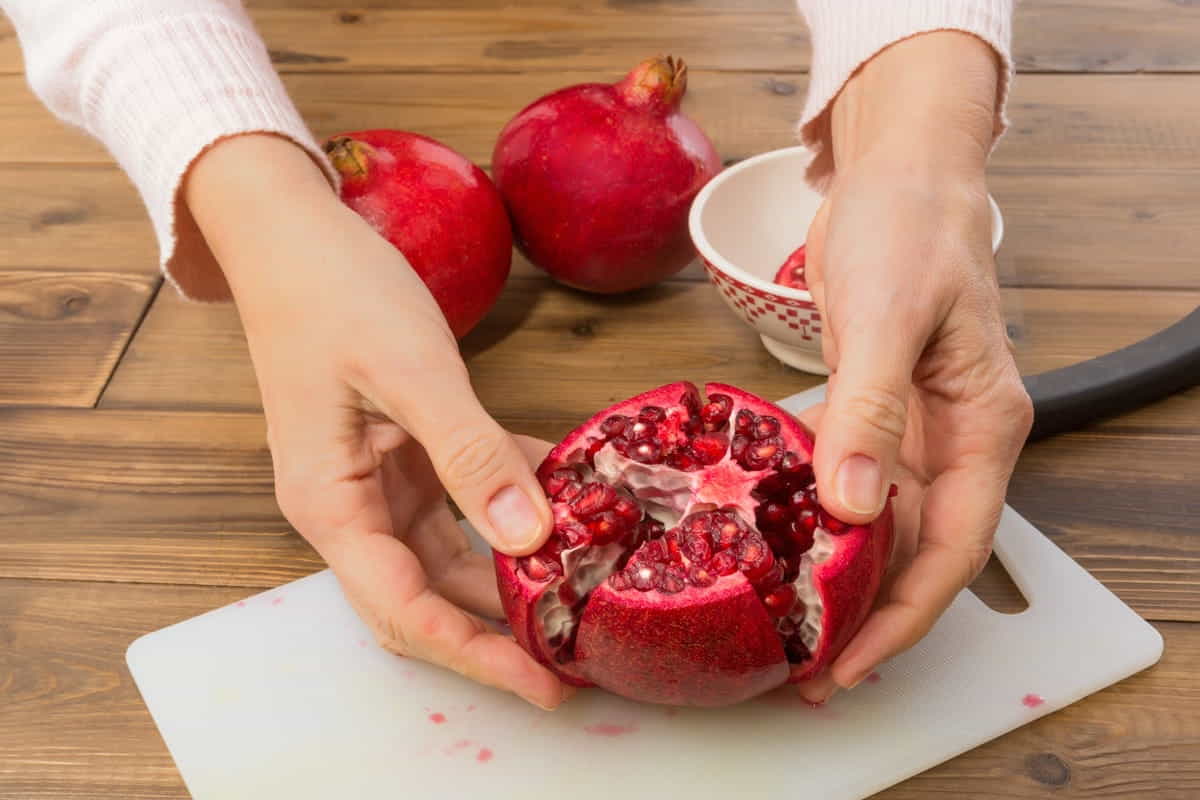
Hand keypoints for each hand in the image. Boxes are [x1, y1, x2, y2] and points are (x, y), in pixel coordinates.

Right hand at [185, 134, 569, 708]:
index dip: (476, 654)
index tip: (545, 683)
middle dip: (499, 633)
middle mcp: (352, 509)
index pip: (405, 610)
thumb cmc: (334, 294)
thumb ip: (469, 453)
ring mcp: (378, 484)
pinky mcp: (405, 455)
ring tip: (583, 592)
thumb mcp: (409, 371)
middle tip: (578, 656)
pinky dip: (513, 504)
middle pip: (428, 598)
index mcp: (331, 505)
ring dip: (512, 575)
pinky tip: (571, 501)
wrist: (297, 236)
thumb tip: (529, 536)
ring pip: (452, 556)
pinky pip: (465, 500)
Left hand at [796, 33, 1032, 699]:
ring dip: (841, 576)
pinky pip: (848, 482)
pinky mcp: (872, 411)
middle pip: (919, 553)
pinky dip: (817, 519)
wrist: (896, 173)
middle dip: (868, 615)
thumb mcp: (889, 316)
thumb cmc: (909, 228)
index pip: (952, 549)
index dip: (903, 614)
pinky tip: (776, 545)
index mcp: (982, 428)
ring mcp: (914, 429)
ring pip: (883, 527)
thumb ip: (871, 412)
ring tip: (787, 622)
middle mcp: (955, 441)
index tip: (851, 661)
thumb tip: (853, 508)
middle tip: (805, 665)